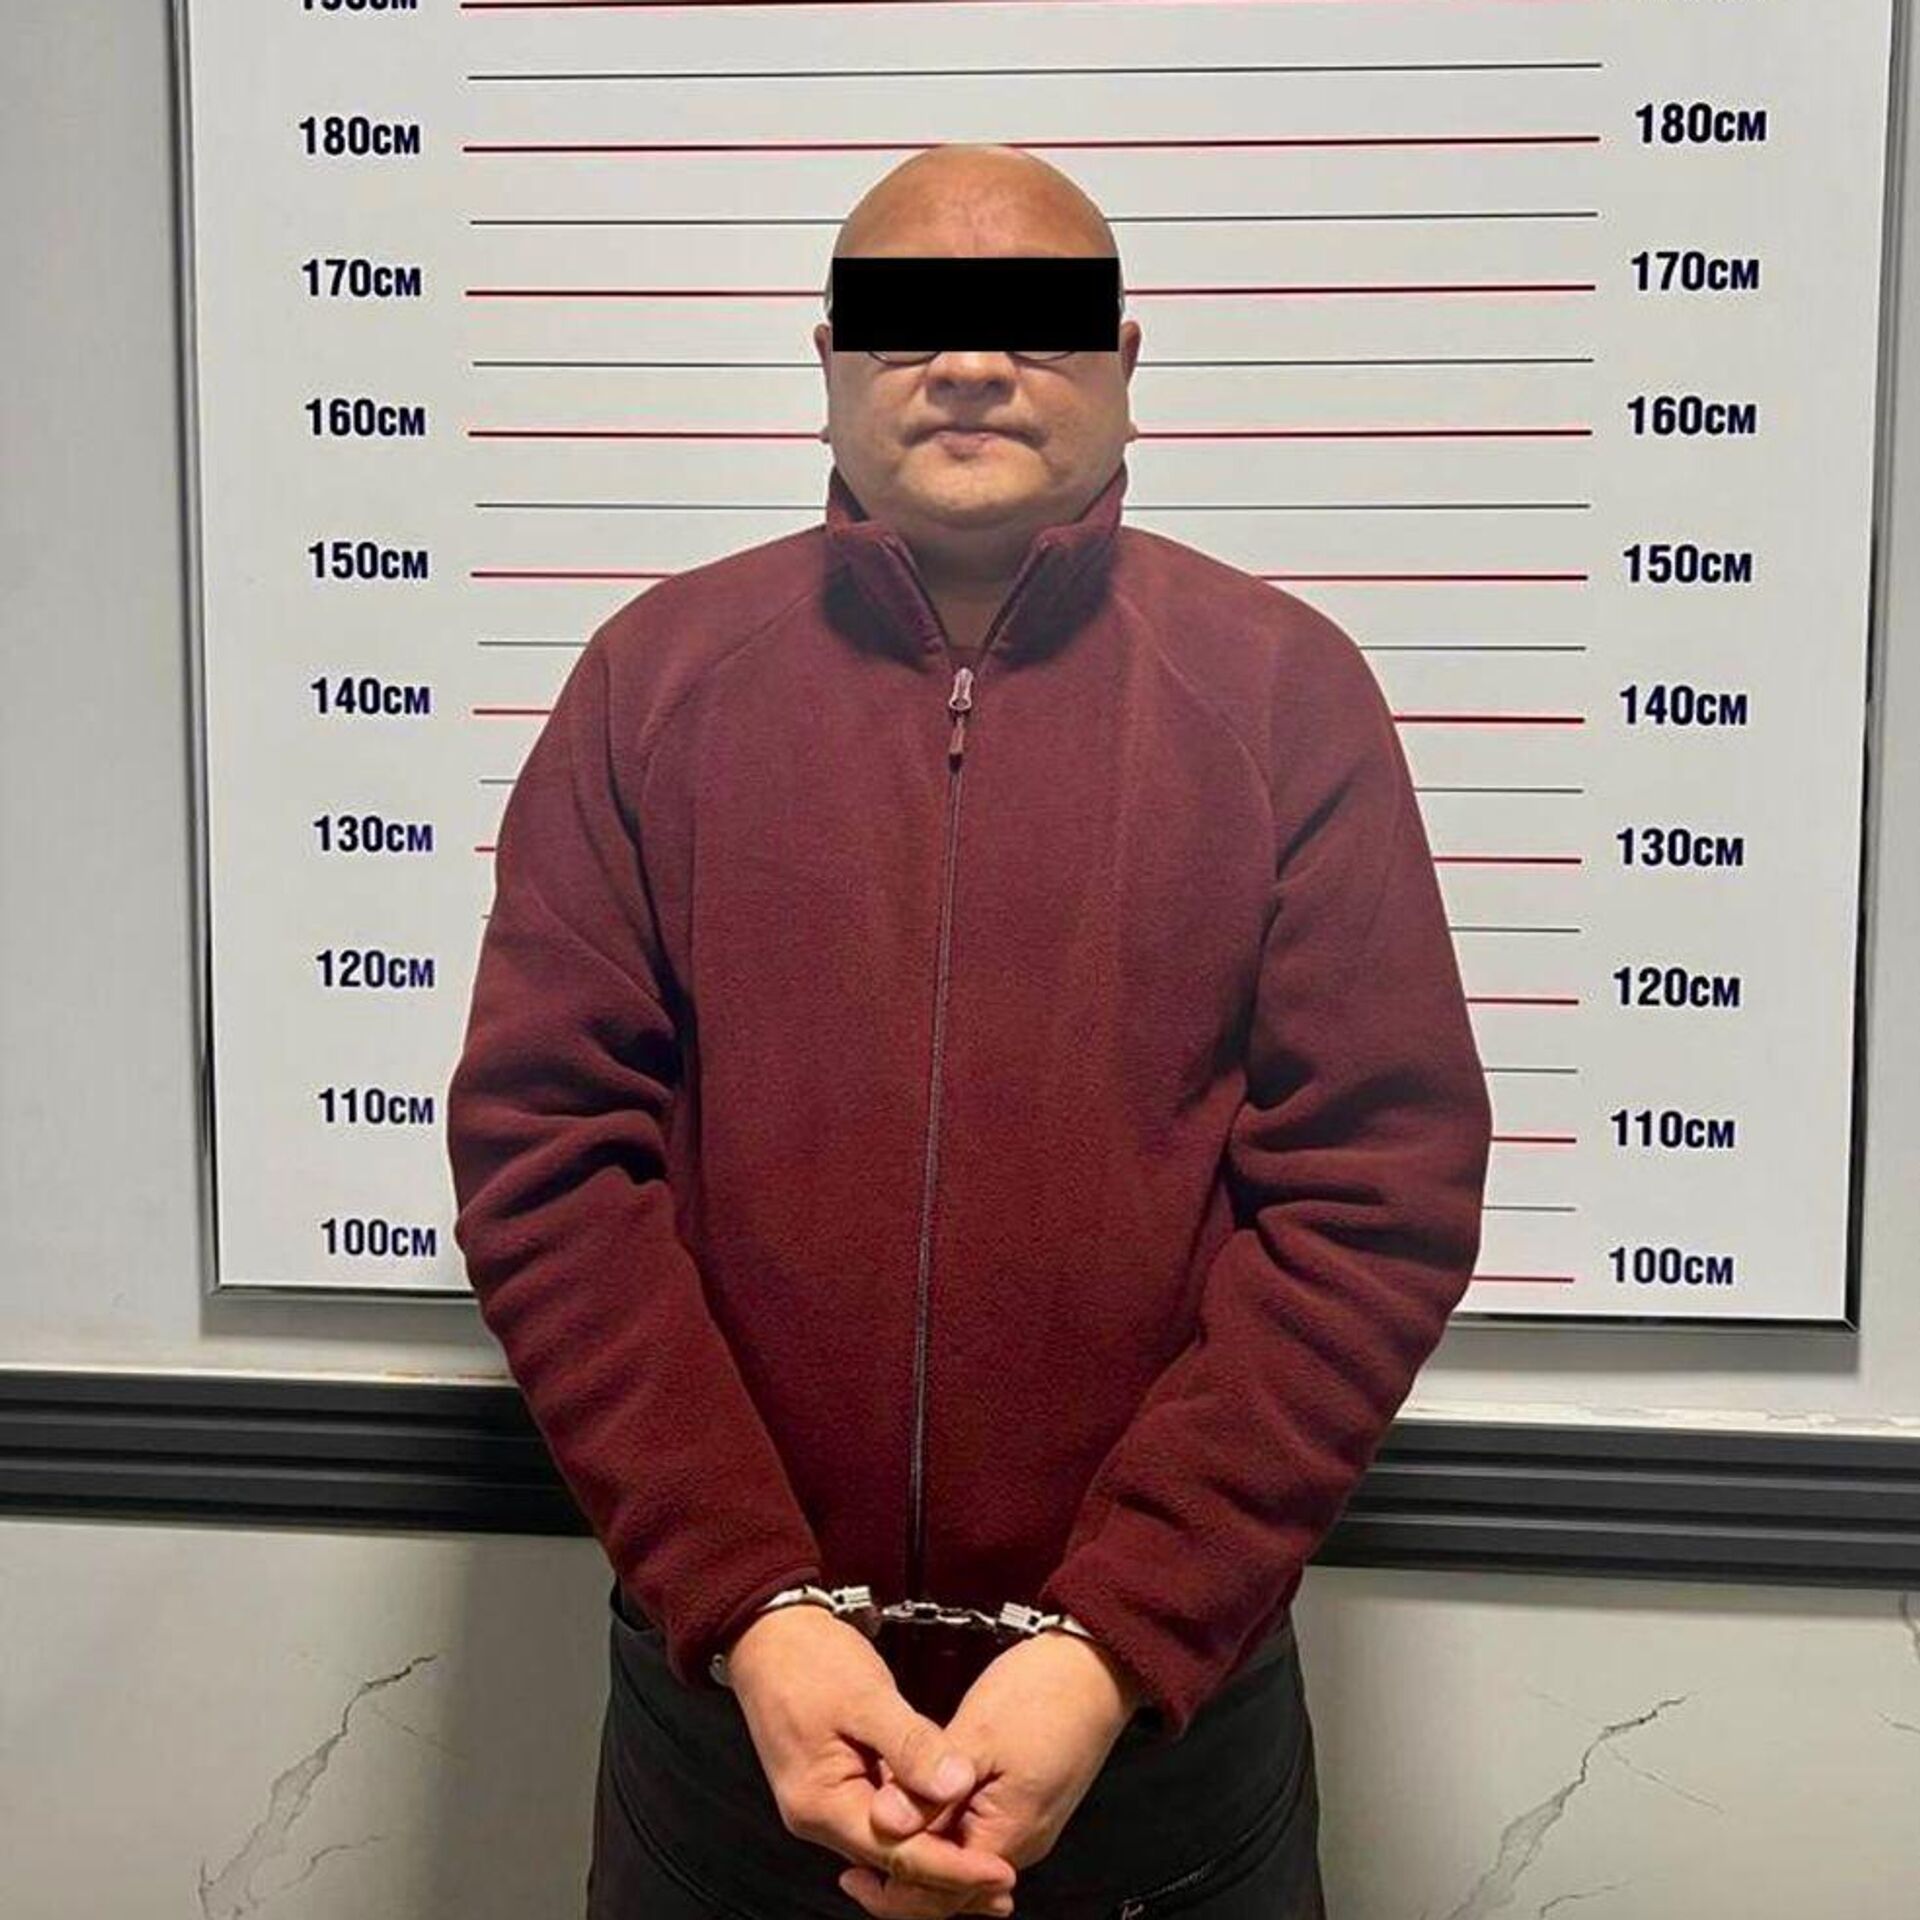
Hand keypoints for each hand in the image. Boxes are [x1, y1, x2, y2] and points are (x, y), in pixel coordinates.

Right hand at [724, 1604, 1019, 1916]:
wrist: (769, 1635)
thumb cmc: (810, 1660)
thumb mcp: (866, 1697)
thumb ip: (912, 1745)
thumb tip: (958, 1786)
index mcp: (823, 1805)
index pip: (899, 1856)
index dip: (954, 1871)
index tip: (1002, 1874)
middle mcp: (821, 1818)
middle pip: (894, 1864)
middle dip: (949, 1878)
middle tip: (1005, 1886)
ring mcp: (828, 1804)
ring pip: (891, 1845)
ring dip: (938, 1856)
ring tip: (989, 1867)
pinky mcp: (839, 1786)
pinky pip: (884, 1819)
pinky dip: (919, 1827)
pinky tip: (953, 1826)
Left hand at [839, 1630, 1143, 1918]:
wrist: (1097, 1664)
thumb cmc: (1045, 1693)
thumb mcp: (978, 1735)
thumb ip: (928, 1786)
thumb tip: (883, 1823)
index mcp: (1008, 1836)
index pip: (941, 1890)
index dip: (893, 1886)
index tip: (850, 1873)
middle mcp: (1018, 1842)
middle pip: (950, 1881)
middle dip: (902, 1869)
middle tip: (852, 1862)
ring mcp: (1022, 1822)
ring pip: (957, 1853)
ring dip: (919, 1843)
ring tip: (876, 1825)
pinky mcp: (1020, 1800)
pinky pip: (972, 1828)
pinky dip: (939, 1823)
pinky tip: (913, 1802)